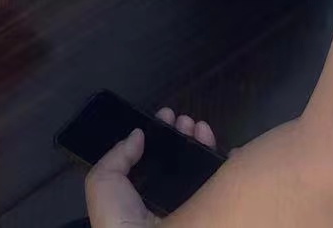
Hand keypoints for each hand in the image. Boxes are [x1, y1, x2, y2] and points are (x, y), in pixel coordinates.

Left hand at [84, 110, 217, 227]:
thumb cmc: (120, 216)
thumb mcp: (104, 182)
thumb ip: (118, 155)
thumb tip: (137, 134)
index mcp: (143, 193)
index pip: (156, 159)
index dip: (162, 136)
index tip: (167, 116)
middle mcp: (168, 199)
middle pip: (181, 160)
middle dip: (184, 135)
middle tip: (186, 120)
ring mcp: (192, 206)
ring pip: (202, 168)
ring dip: (202, 143)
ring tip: (200, 127)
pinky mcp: (210, 212)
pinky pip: (225, 186)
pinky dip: (228, 165)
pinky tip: (227, 149)